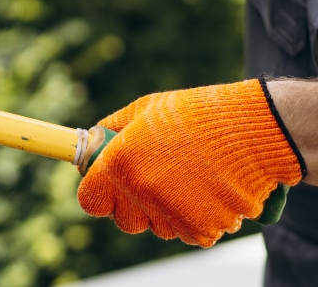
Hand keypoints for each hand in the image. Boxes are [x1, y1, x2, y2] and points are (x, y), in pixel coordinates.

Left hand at [78, 80, 303, 246]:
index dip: (101, 194)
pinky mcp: (202, 228)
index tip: (111, 186)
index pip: (91, 201)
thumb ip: (114, 129)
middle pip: (125, 221)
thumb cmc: (196, 114)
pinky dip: (199, 218)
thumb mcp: (145, 109)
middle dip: (136, 207)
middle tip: (157, 183)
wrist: (252, 130)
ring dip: (170, 211)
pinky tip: (210, 192)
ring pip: (160, 228)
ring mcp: (172, 214)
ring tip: (191, 180)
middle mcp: (141, 192)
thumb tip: (95, 139)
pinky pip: (190, 233)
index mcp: (120, 163)